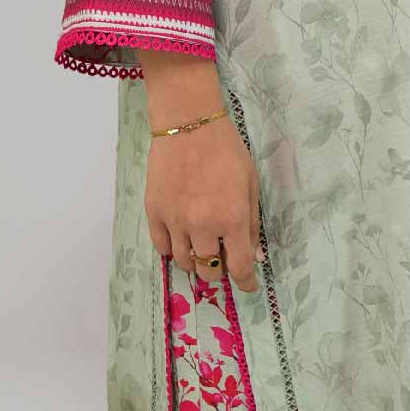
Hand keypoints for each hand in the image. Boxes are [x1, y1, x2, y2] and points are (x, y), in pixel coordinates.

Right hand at [145, 111, 263, 294]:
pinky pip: (162, 248)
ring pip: (184, 263)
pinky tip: (181, 238)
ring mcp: (175, 221)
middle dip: (220, 270)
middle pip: (210, 271)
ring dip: (196, 262)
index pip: (239, 267)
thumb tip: (255, 256)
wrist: (188, 124)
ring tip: (201, 247)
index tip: (248, 285)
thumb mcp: (250, 184)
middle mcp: (202, 226)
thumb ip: (252, 224)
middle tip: (222, 258)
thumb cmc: (226, 151)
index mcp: (231, 219)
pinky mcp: (154, 213)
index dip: (246, 282)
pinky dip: (173, 249)